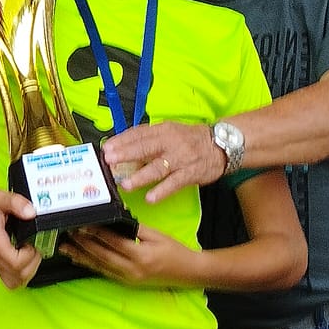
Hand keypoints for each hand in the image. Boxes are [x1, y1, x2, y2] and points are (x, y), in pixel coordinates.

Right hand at [0, 188, 40, 288]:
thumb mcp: (1, 198)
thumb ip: (16, 203)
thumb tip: (30, 212)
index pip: (17, 263)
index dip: (30, 254)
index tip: (31, 242)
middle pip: (19, 275)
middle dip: (33, 261)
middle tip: (32, 246)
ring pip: (17, 281)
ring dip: (29, 269)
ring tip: (29, 252)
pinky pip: (13, 281)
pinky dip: (22, 273)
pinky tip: (24, 259)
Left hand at [59, 225, 192, 287]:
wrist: (188, 273)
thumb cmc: (175, 251)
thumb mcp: (157, 235)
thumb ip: (135, 229)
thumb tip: (115, 220)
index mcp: (141, 256)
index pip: (113, 242)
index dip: (96, 233)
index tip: (82, 224)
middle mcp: (132, 270)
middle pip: (102, 255)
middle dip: (83, 244)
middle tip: (68, 233)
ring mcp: (128, 278)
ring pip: (100, 266)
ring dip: (81, 256)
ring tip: (64, 248)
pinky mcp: (126, 282)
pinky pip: (104, 272)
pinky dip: (90, 265)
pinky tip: (78, 259)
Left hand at [98, 122, 226, 203]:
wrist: (221, 144)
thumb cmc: (190, 139)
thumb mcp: (169, 132)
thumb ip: (148, 139)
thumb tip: (122, 146)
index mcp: (163, 130)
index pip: (139, 134)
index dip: (122, 141)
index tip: (107, 148)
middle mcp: (171, 142)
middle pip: (145, 148)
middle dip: (126, 155)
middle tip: (109, 161)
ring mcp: (181, 158)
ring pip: (158, 167)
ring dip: (140, 176)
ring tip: (126, 184)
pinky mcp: (190, 173)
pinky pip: (174, 183)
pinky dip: (162, 191)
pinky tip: (151, 197)